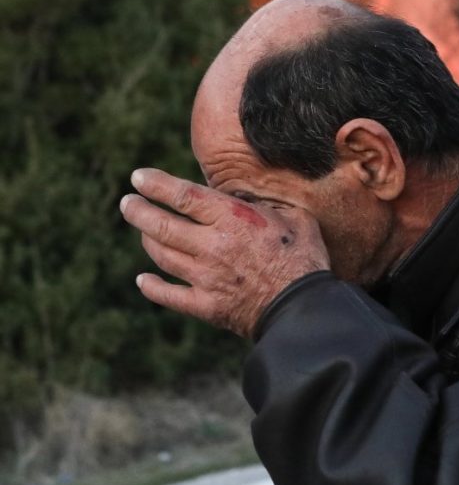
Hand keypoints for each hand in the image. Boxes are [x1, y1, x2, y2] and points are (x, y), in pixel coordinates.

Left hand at [119, 168, 329, 337]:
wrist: (304, 307)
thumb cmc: (305, 258)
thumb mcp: (294, 217)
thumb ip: (264, 204)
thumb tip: (245, 196)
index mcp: (233, 219)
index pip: (182, 196)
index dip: (155, 184)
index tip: (139, 177)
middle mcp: (212, 245)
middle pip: (161, 225)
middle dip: (138, 211)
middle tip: (128, 203)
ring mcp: (205, 278)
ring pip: (161, 255)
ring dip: (146, 240)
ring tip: (143, 231)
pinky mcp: (206, 306)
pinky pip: (168, 295)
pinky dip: (152, 286)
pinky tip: (143, 280)